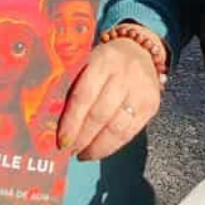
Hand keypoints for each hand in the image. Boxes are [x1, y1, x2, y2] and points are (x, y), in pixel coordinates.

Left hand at [56, 38, 163, 162]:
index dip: (72, 122)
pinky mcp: (151, 105)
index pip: (84, 96)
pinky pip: (130, 132)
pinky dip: (113, 146)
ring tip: (83, 154)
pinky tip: (99, 150)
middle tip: (69, 151)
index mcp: (103, 61)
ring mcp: (141, 91)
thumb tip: (53, 121)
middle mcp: (125, 75)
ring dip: (97, 146)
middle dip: (83, 138)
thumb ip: (73, 85)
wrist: (140, 50)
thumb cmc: (104, 61)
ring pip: (117, 127)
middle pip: (100, 114)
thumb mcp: (87, 62)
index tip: (62, 141)